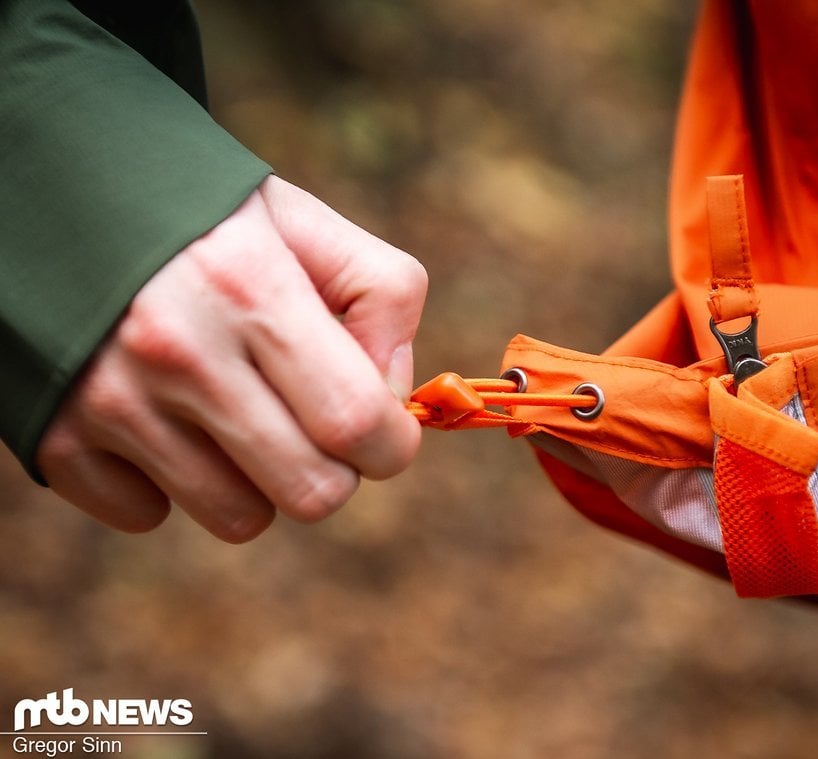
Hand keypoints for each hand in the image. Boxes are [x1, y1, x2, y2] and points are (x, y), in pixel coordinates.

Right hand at [36, 176, 427, 540]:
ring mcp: (110, 401)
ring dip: (254, 479)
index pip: (356, 422)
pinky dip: (167, 482)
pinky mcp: (56, 438)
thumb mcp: (301, 220)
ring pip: (239, 519)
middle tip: (310, 420)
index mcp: (250, 286)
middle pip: (311, 492)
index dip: (391, 443)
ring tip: (231, 410)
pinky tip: (160, 418)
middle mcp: (178, 351)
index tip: (385, 431)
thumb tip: (391, 397)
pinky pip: (149, 515)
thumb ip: (381, 296)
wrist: (46, 193)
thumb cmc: (199, 215)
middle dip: (333, 466)